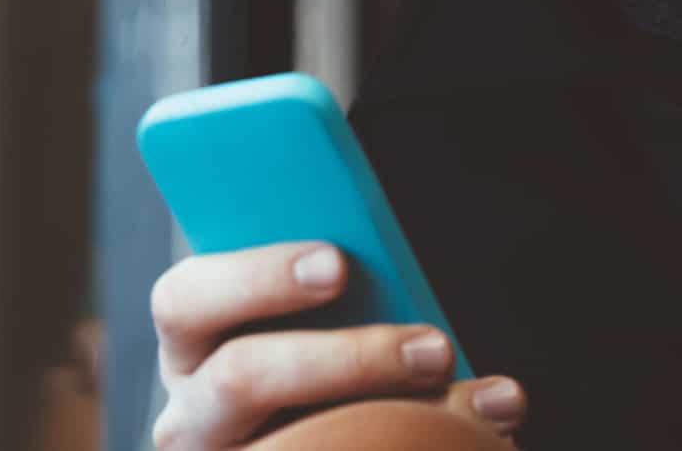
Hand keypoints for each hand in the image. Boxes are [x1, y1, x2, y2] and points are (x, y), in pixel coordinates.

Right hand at [150, 241, 526, 449]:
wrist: (314, 418)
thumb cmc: (308, 336)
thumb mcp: (300, 303)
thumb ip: (324, 275)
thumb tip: (383, 250)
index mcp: (191, 333)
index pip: (187, 297)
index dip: (258, 276)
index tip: (337, 264)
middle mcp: (190, 409)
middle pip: (243, 380)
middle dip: (345, 359)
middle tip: (433, 346)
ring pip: (305, 443)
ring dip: (398, 415)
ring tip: (479, 400)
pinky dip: (427, 443)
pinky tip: (493, 431)